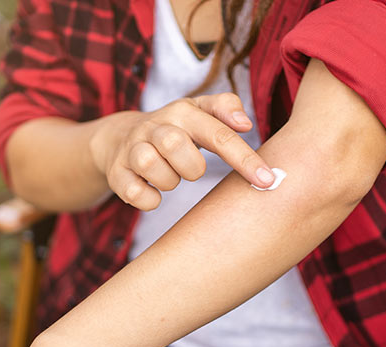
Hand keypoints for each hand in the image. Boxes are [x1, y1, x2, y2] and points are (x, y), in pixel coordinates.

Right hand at [90, 92, 275, 209]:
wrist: (121, 138)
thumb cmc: (176, 130)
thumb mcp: (200, 112)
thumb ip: (225, 108)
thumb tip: (245, 122)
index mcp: (183, 112)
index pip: (218, 133)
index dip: (244, 158)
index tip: (267, 181)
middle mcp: (155, 126)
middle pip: (175, 145)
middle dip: (191, 167)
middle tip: (191, 169)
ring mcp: (132, 149)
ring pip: (150, 166)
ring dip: (168, 181)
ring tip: (170, 177)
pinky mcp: (117, 173)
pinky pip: (135, 193)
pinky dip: (149, 199)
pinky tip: (153, 192)